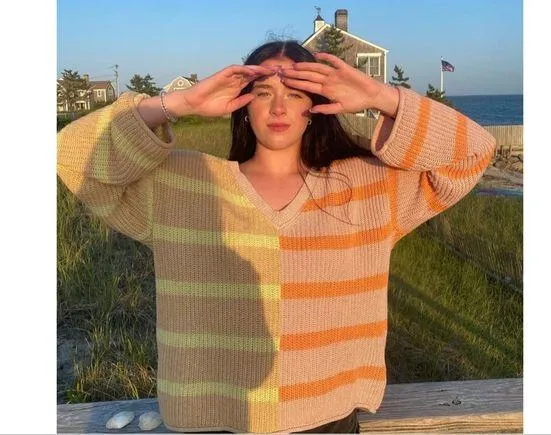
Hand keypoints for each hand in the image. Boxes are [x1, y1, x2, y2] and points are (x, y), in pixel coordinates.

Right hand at [168, 65, 274, 116]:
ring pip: (246, 69)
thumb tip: (254, 97)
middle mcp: (235, 80)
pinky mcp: (221, 75)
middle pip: (253, 73)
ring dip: (257, 68)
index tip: (279, 80)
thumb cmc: (209, 107)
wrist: (194, 104)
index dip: (266, 79)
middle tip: (280, 70)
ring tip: (269, 69)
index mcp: (238, 88)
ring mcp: (229, 77)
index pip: (254, 81)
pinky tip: (253, 71)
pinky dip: (243, 69)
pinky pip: (234, 69)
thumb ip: (242, 102)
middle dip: (266, 71)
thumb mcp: (230, 107)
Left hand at [280, 52, 398, 117]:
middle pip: (309, 75)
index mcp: (325, 90)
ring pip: (318, 68)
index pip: (307, 85)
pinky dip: (326, 57)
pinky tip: (317, 55)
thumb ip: (325, 109)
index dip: (295, 83)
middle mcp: (328, 80)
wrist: (371, 96)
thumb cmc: (356, 103)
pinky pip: (334, 61)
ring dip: (306, 66)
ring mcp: (336, 74)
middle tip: (281, 71)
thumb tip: (310, 111)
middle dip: (295, 74)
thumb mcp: (340, 109)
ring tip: (294, 65)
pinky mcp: (345, 69)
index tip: (283, 81)